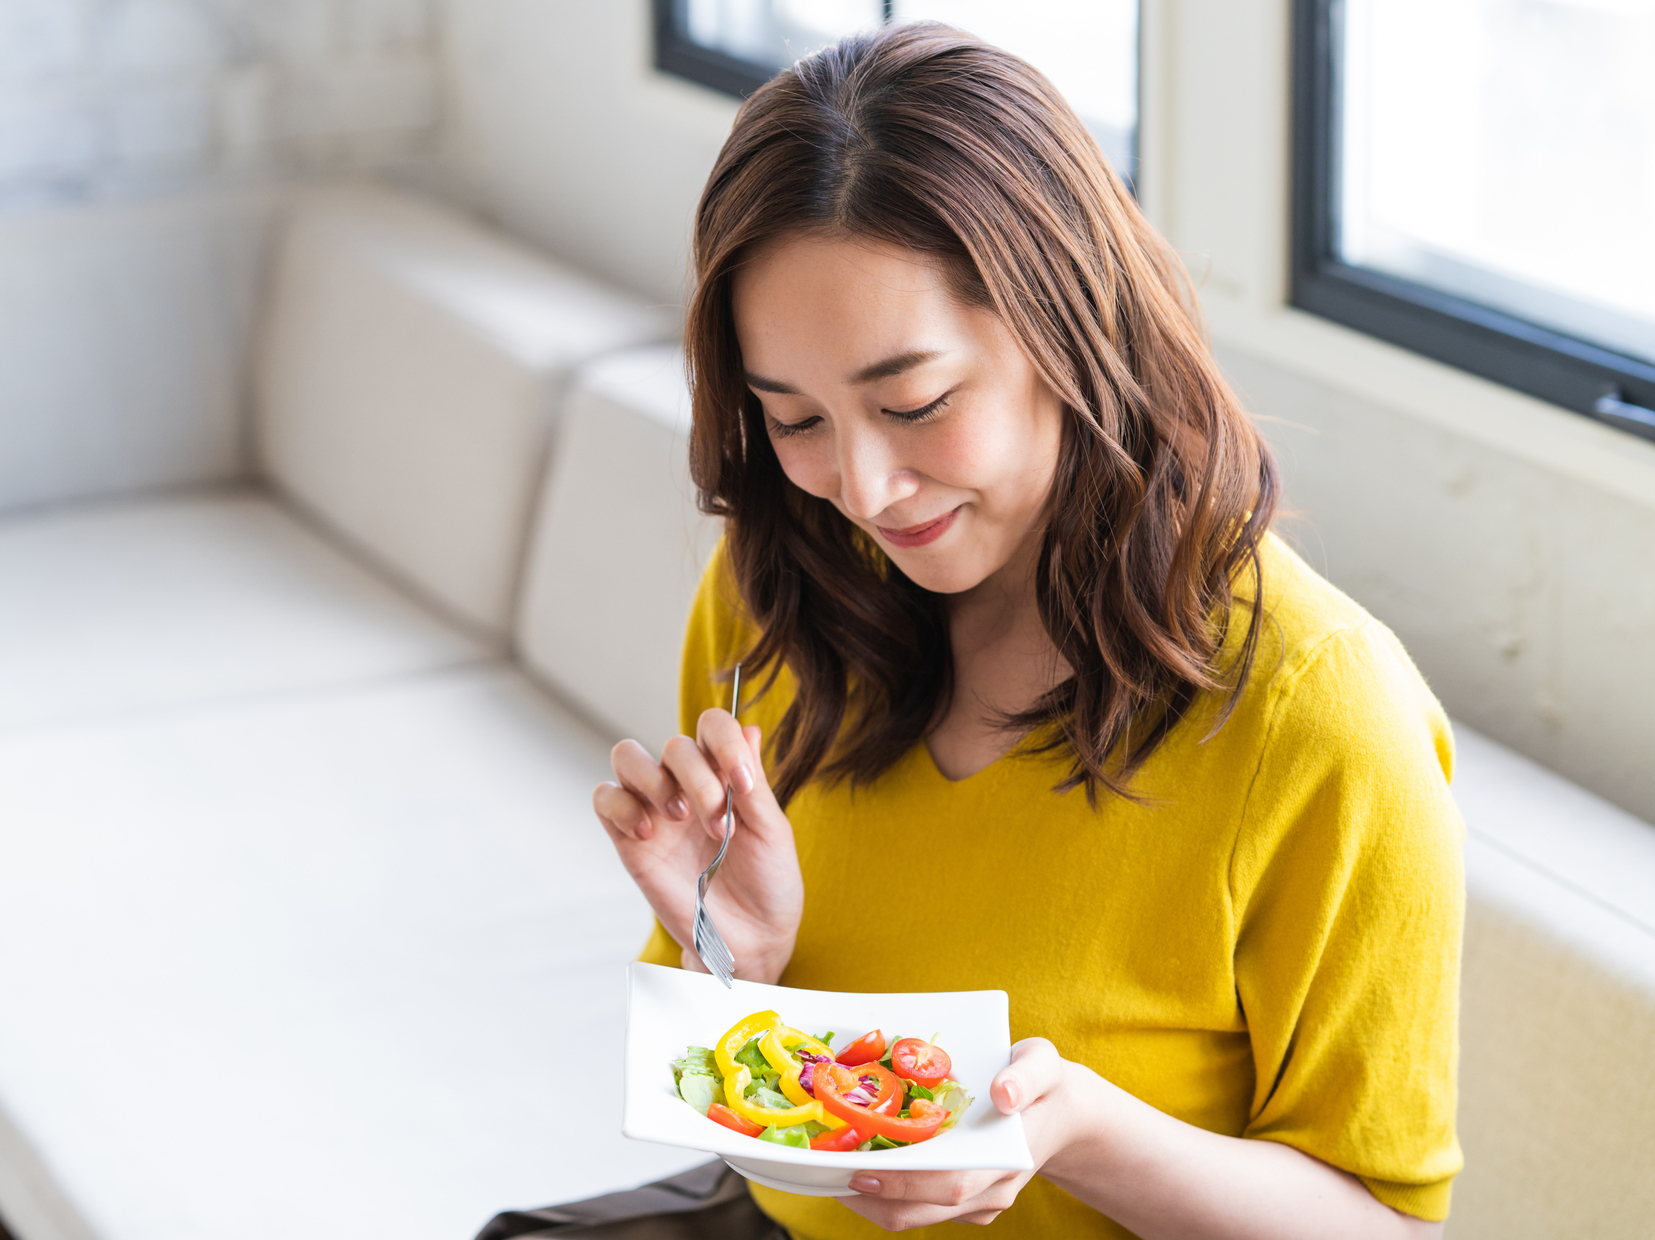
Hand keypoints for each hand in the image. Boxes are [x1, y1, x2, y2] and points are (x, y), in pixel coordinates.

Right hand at [593, 708, 803, 983]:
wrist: (751, 938)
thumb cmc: (768, 882)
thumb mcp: (771, 829)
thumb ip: (753, 780)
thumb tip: (751, 727)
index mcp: (725, 774)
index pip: (713, 726)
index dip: (725, 741)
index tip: (744, 782)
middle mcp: (687, 785)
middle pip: (675, 744)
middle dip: (699, 779)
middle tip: (719, 824)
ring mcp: (656, 810)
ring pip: (627, 756)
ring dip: (654, 780)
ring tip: (680, 817)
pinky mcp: (630, 841)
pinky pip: (605, 798)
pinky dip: (622, 805)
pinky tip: (649, 832)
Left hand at [841, 1038, 1073, 1230]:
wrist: (1058, 1112)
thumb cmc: (1043, 1083)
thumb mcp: (1044, 1063)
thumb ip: (1028, 1074)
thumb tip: (1004, 1093)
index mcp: (1006, 1160)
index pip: (951, 1185)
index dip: (904, 1184)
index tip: (860, 1170)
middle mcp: (990, 1191)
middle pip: (921, 1211)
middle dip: (870, 1197)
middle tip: (827, 1169)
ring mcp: (976, 1202)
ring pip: (913, 1216)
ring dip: (869, 1199)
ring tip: (832, 1167)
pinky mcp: (963, 1203)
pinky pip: (917, 1207)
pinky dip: (884, 1192)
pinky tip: (859, 1162)